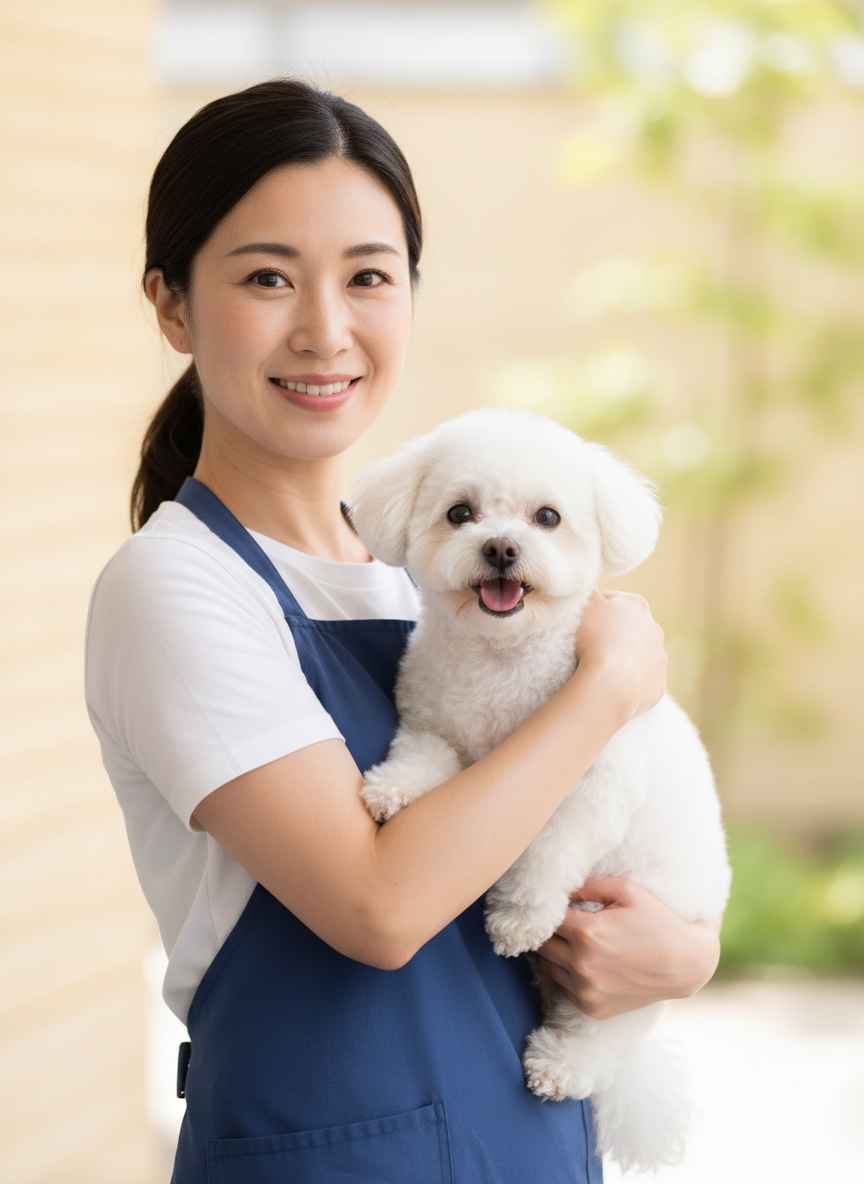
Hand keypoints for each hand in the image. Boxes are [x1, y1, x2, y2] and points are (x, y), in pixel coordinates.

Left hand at [535, 876, 720, 1019]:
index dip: (549, 908)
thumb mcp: (626, 890)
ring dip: (554, 952)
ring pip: (547, 966)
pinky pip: (563, 988)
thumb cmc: (657, 921)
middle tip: (562, 922)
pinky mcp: (593, 1009)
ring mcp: (587, 991)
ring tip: (572, 940)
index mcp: (588, 933)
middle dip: (548, 930)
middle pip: (541, 943)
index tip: (555, 904)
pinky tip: (585, 962)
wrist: (686, 964)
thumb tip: (559, 886)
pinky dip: (568, 974)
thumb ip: (588, 885)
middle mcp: (583, 965)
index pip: (546, 917)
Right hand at [574, 591, 666, 720]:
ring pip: (639, 655)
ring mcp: (659, 659)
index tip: (580, 622)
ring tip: (600, 667)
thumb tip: (585, 577)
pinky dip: (630, 682)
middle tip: (588, 645)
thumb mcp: (584, 602)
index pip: (613, 601)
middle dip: (612, 634)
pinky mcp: (658, 686)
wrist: (611, 683)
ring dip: (623, 659)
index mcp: (638, 605)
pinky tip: (613, 685)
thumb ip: (586, 587)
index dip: (595, 610)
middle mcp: (655, 630)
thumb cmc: (595, 637)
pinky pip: (642, 681)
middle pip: (629, 628)